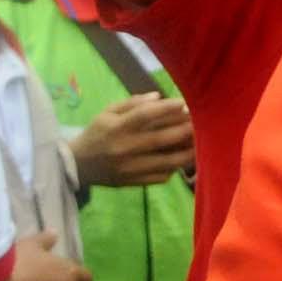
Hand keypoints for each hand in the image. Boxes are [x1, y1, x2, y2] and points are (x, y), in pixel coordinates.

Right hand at [74, 93, 195, 186]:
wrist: (79, 165)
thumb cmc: (97, 133)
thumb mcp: (108, 112)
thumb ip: (133, 103)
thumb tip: (159, 97)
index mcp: (116, 127)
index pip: (145, 116)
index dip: (167, 108)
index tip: (185, 103)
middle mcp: (125, 148)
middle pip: (161, 139)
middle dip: (185, 130)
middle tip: (202, 123)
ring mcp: (131, 168)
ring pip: (166, 162)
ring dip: (187, 152)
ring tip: (202, 143)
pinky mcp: (134, 182)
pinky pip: (162, 176)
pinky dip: (176, 168)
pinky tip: (184, 158)